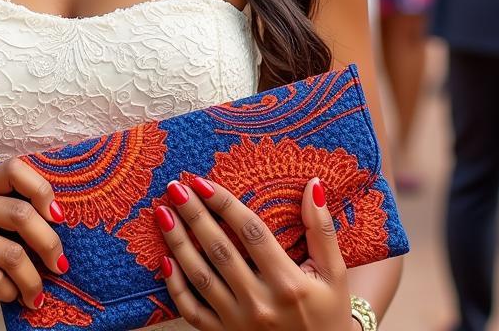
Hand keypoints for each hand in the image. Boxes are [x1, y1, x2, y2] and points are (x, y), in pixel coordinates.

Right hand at [0, 158, 68, 311]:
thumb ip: (9, 207)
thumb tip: (58, 225)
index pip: (16, 169)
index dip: (42, 190)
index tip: (59, 217)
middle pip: (21, 215)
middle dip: (49, 243)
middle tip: (59, 264)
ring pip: (11, 254)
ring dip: (32, 279)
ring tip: (37, 293)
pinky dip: (9, 291)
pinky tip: (12, 295)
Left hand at [156, 175, 350, 330]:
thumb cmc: (328, 315)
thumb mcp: (335, 274)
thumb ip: (322, 229)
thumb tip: (312, 184)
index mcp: (288, 282)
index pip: (251, 233)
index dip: (225, 204)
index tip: (202, 182)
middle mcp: (261, 303)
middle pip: (220, 250)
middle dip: (194, 216)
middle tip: (175, 188)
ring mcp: (239, 323)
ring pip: (201, 277)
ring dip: (178, 243)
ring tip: (163, 214)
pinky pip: (193, 312)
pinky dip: (176, 287)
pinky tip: (164, 260)